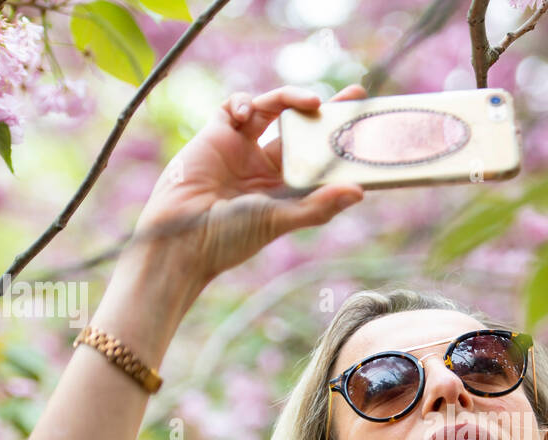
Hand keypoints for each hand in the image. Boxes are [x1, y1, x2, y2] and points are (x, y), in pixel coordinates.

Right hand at [128, 84, 366, 286]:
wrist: (182, 237)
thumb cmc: (231, 237)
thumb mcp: (281, 220)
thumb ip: (319, 206)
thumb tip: (359, 191)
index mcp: (284, 187)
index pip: (318, 155)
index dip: (339, 139)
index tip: (364, 123)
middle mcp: (264, 165)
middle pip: (301, 127)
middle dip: (326, 108)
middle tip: (354, 93)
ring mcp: (240, 147)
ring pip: (272, 108)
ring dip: (291, 98)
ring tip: (310, 102)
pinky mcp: (215, 134)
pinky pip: (235, 106)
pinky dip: (246, 101)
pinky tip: (250, 114)